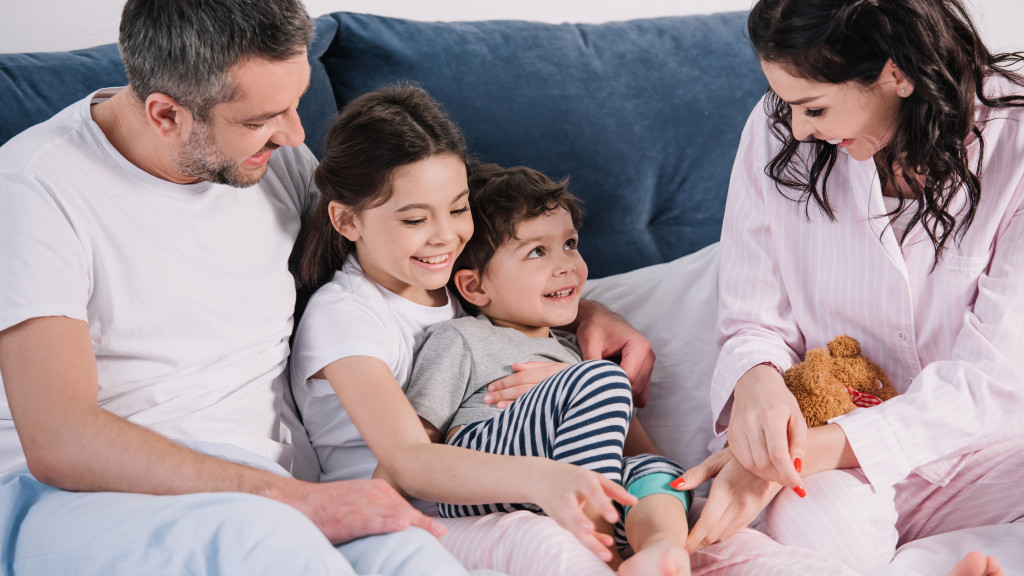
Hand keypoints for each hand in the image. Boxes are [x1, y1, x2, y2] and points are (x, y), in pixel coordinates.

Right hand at [286, 478, 445, 544]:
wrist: (301, 502)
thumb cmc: (329, 505)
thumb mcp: (359, 498)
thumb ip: (378, 507)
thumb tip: (397, 521)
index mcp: (377, 489)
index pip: (405, 504)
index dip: (421, 519)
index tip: (437, 531)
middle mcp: (373, 494)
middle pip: (405, 509)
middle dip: (424, 524)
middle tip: (441, 535)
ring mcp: (362, 505)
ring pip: (394, 514)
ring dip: (415, 524)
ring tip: (435, 533)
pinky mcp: (349, 518)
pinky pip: (373, 521)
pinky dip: (388, 523)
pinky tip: (402, 525)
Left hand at [484, 361, 569, 407]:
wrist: (602, 391)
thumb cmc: (577, 379)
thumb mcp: (559, 368)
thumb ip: (537, 367)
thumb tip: (514, 366)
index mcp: (552, 371)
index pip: (523, 376)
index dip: (506, 381)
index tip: (491, 387)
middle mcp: (554, 381)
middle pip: (523, 386)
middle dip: (503, 392)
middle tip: (486, 398)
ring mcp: (558, 394)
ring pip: (529, 396)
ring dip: (509, 400)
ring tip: (494, 405)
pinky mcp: (561, 406)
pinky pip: (538, 406)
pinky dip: (522, 408)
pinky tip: (510, 411)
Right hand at [530, 460, 636, 561]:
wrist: (539, 479)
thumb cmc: (573, 477)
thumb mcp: (593, 477)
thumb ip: (614, 490)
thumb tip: (635, 502)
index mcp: (579, 480)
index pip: (591, 492)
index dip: (601, 505)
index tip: (614, 518)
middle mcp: (567, 496)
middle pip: (574, 512)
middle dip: (582, 523)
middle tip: (593, 531)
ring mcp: (561, 511)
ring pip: (574, 529)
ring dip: (589, 543)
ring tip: (606, 555)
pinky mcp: (561, 522)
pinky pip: (577, 534)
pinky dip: (591, 542)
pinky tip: (605, 549)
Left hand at [575, 300, 654, 406]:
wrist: (600, 319)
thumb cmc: (594, 328)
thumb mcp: (589, 343)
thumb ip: (592, 364)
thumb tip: (591, 386)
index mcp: (639, 346)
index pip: (629, 379)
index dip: (611, 386)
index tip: (594, 385)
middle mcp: (649, 356)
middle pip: (636, 388)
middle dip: (616, 391)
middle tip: (596, 387)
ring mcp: (649, 365)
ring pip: (639, 394)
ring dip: (621, 393)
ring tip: (604, 382)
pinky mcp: (646, 371)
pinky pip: (640, 393)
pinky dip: (626, 392)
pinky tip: (612, 383)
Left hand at [670, 448, 781, 552]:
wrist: (773, 459)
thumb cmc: (739, 457)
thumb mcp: (715, 461)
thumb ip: (694, 475)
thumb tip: (674, 485)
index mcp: (726, 490)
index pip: (706, 523)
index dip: (691, 538)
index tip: (678, 544)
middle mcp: (738, 506)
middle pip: (712, 535)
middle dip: (694, 543)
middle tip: (678, 545)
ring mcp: (747, 513)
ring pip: (722, 536)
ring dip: (705, 542)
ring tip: (689, 541)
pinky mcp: (752, 516)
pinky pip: (731, 532)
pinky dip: (717, 536)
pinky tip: (707, 533)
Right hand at [727, 365, 804, 489]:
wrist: (754, 384)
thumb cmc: (780, 402)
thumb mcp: (797, 418)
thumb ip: (799, 443)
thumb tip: (797, 469)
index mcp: (770, 416)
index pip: (778, 455)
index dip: (789, 476)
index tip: (800, 489)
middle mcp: (750, 422)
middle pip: (764, 463)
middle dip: (780, 477)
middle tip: (792, 480)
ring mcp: (737, 429)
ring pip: (752, 465)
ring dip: (768, 475)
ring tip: (781, 472)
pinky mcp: (730, 435)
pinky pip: (742, 460)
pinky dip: (756, 468)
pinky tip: (767, 465)